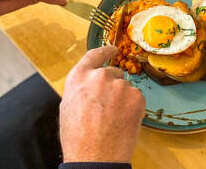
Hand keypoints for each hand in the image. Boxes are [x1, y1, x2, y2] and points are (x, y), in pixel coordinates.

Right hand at [60, 46, 145, 162]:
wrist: (95, 158)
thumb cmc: (78, 138)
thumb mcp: (69, 106)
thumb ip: (81, 87)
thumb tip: (91, 82)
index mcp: (79, 77)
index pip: (94, 55)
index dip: (105, 51)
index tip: (112, 48)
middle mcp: (99, 76)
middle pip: (113, 72)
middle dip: (113, 86)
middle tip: (107, 107)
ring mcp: (119, 85)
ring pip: (126, 87)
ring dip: (123, 98)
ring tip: (113, 119)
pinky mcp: (136, 97)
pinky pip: (137, 97)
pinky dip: (133, 107)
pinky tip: (123, 121)